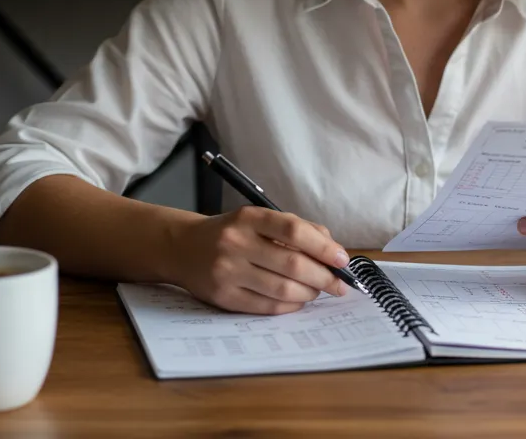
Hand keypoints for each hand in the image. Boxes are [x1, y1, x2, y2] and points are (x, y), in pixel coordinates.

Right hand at [173, 206, 351, 314]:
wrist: (183, 248)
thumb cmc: (231, 233)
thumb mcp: (258, 219)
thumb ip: (296, 228)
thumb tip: (333, 249)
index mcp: (248, 217)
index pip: (293, 230)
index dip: (324, 246)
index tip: (342, 259)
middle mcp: (235, 243)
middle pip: (292, 264)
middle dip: (324, 277)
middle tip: (339, 284)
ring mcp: (227, 272)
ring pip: (282, 289)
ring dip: (309, 293)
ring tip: (318, 290)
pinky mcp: (223, 297)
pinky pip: (267, 307)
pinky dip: (290, 306)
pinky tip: (298, 300)